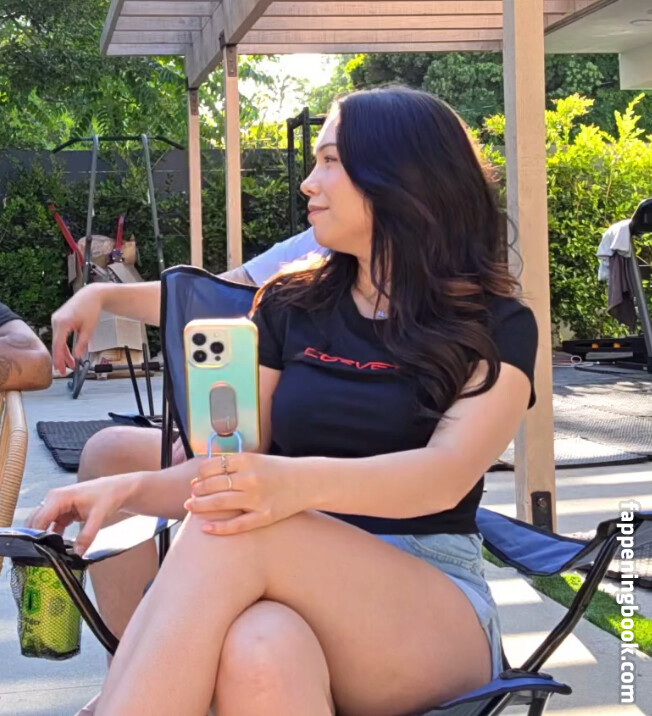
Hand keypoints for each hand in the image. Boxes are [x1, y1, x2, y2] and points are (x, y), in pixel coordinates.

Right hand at [26, 475, 133, 555]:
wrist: (117, 489)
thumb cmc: (108, 496)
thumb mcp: (98, 516)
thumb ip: (87, 535)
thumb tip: (77, 553)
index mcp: (58, 497)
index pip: (39, 519)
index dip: (36, 536)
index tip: (37, 552)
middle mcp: (53, 499)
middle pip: (36, 522)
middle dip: (37, 537)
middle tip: (42, 556)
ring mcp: (57, 505)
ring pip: (43, 525)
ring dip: (46, 538)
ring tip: (51, 554)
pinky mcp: (63, 512)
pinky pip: (52, 526)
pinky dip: (54, 536)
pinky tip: (59, 548)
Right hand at [51, 284, 104, 375]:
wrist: (90, 295)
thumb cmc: (91, 309)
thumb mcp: (89, 329)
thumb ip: (82, 343)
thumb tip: (77, 356)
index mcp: (63, 322)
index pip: (58, 344)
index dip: (59, 358)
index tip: (60, 369)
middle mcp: (56, 321)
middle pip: (56, 344)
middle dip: (60, 359)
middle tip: (63, 372)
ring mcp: (56, 320)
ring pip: (57, 341)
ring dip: (64, 353)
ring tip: (70, 365)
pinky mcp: (58, 321)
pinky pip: (59, 336)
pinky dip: (64, 345)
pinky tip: (70, 354)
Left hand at [184, 453, 307, 534]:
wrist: (307, 481)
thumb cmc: (280, 470)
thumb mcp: (258, 459)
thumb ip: (235, 464)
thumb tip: (207, 473)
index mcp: (248, 461)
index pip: (213, 466)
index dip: (200, 474)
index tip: (195, 480)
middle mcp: (251, 478)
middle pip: (214, 484)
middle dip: (197, 490)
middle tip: (190, 495)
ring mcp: (257, 498)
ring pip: (220, 502)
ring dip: (201, 505)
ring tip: (190, 507)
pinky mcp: (264, 516)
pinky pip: (237, 524)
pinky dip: (219, 527)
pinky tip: (205, 528)